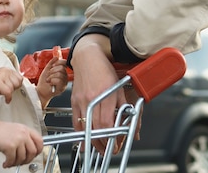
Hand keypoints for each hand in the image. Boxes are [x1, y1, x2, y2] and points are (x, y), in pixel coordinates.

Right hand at [0, 67, 22, 102]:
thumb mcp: (2, 79)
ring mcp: (1, 76)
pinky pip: (8, 92)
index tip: (12, 88)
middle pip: (18, 83)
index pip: (20, 78)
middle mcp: (4, 71)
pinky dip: (8, 98)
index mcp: (6, 69)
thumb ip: (10, 80)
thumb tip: (20, 85)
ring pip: (13, 88)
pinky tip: (6, 99)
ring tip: (3, 93)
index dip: (17, 85)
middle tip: (6, 90)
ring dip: (9, 93)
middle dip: (13, 89)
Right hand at [0, 114, 42, 166]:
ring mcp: (17, 139)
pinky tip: (5, 163)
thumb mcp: (14, 130)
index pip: (40, 141)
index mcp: (25, 129)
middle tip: (20, 162)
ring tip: (10, 162)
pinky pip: (12, 160)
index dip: (38, 151)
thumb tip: (28, 151)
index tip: (33, 155)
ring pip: (23, 158)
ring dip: (16, 163)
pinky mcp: (10, 146)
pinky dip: (8, 164)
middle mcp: (23, 133)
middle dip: (27, 160)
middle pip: (33, 152)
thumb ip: (23, 137)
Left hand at [36, 56, 67, 106]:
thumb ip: (51, 63)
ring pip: (60, 74)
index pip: (64, 63)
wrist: (41, 91)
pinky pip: (59, 80)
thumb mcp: (46, 70)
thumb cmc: (44, 82)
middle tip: (48, 75)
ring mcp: (64, 82)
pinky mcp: (62, 88)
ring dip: (51, 76)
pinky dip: (52, 81)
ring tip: (48, 80)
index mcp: (62, 71)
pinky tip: (50, 83)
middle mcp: (65, 76)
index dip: (58, 62)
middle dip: (52, 71)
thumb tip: (56, 57)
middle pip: (61, 68)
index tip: (52, 65)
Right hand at [69, 35, 126, 154]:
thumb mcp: (120, 88)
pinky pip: (75, 120)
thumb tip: (133, 128)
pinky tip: (85, 137)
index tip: (115, 145)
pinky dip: (80, 131)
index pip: (106, 123)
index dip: (111, 138)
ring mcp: (81, 100)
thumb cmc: (105, 70)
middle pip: (95, 128)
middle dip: (102, 143)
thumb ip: (127, 108)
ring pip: (84, 126)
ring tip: (98, 146)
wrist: (88, 58)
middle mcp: (91, 99)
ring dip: (91, 140)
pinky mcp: (73, 100)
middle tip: (107, 149)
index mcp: (105, 95)